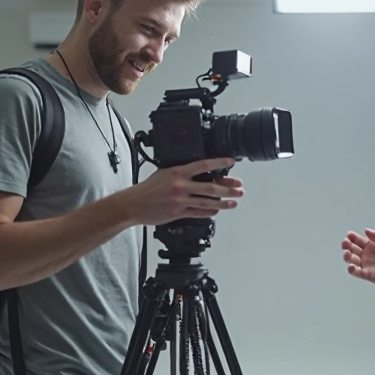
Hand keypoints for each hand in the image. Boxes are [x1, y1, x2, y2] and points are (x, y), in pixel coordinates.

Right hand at [126, 157, 244, 224]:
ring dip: (223, 203)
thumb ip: (181, 171)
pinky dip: (209, 212)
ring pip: (207, 202)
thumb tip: (197, 170)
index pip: (203, 165)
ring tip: (234, 203)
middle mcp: (181, 186)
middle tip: (239, 189)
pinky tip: (217, 211)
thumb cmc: (148, 188)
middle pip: (210, 188)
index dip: (219, 163)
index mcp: (178, 172)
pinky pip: (198, 213)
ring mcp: (180, 200)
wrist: (134, 204)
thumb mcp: (164, 172)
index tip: (231, 162)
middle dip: (228, 189)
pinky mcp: (178, 213)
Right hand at [340, 229, 374, 289]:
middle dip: (346, 245)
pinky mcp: (369, 275)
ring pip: (352, 260)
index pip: (358, 240)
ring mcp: (367, 265)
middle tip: (345, 243)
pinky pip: (357, 273)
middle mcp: (367, 255)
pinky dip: (351, 270)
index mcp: (372, 245)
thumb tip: (366, 230)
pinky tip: (351, 266)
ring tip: (347, 254)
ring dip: (347, 257)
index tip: (349, 235)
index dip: (352, 237)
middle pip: (352, 249)